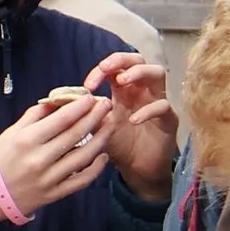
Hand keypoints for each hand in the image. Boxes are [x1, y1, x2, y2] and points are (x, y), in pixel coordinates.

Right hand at [0, 89, 110, 230]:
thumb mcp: (12, 132)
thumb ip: (36, 115)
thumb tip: (59, 100)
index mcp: (27, 140)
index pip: (61, 119)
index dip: (80, 106)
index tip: (92, 97)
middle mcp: (39, 159)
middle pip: (76, 134)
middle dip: (95, 117)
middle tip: (107, 105)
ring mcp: (49, 178)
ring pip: (83, 156)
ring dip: (101, 139)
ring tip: (110, 125)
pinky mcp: (54, 194)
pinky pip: (81, 180)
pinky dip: (96, 168)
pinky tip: (103, 155)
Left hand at [85, 51, 178, 196]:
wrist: (138, 170)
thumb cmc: (120, 145)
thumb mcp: (98, 128)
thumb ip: (85, 113)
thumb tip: (60, 100)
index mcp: (125, 90)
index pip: (116, 66)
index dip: (102, 68)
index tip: (87, 85)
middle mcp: (142, 91)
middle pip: (139, 59)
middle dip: (122, 60)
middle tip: (106, 68)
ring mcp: (157, 102)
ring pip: (157, 73)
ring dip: (139, 73)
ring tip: (122, 81)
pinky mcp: (169, 119)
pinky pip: (163, 106)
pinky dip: (148, 110)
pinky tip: (133, 120)